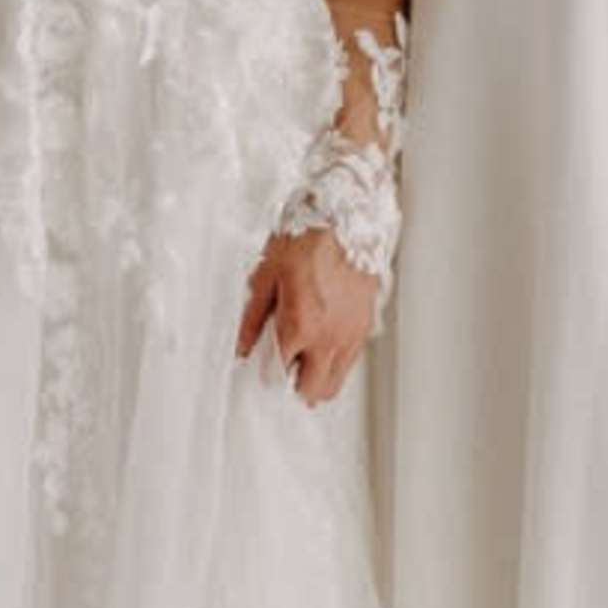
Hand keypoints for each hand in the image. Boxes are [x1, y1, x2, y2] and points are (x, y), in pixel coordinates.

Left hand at [236, 225, 380, 406]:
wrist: (348, 216)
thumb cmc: (308, 237)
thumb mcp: (266, 275)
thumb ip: (252, 318)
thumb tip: (242, 345)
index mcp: (300, 326)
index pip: (278, 376)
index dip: (266, 376)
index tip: (259, 369)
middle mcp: (329, 337)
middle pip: (311, 392)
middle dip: (292, 387)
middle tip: (280, 368)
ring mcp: (351, 335)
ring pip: (335, 383)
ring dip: (316, 379)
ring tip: (300, 359)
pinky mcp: (365, 326)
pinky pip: (350, 362)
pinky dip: (334, 363)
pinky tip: (321, 343)